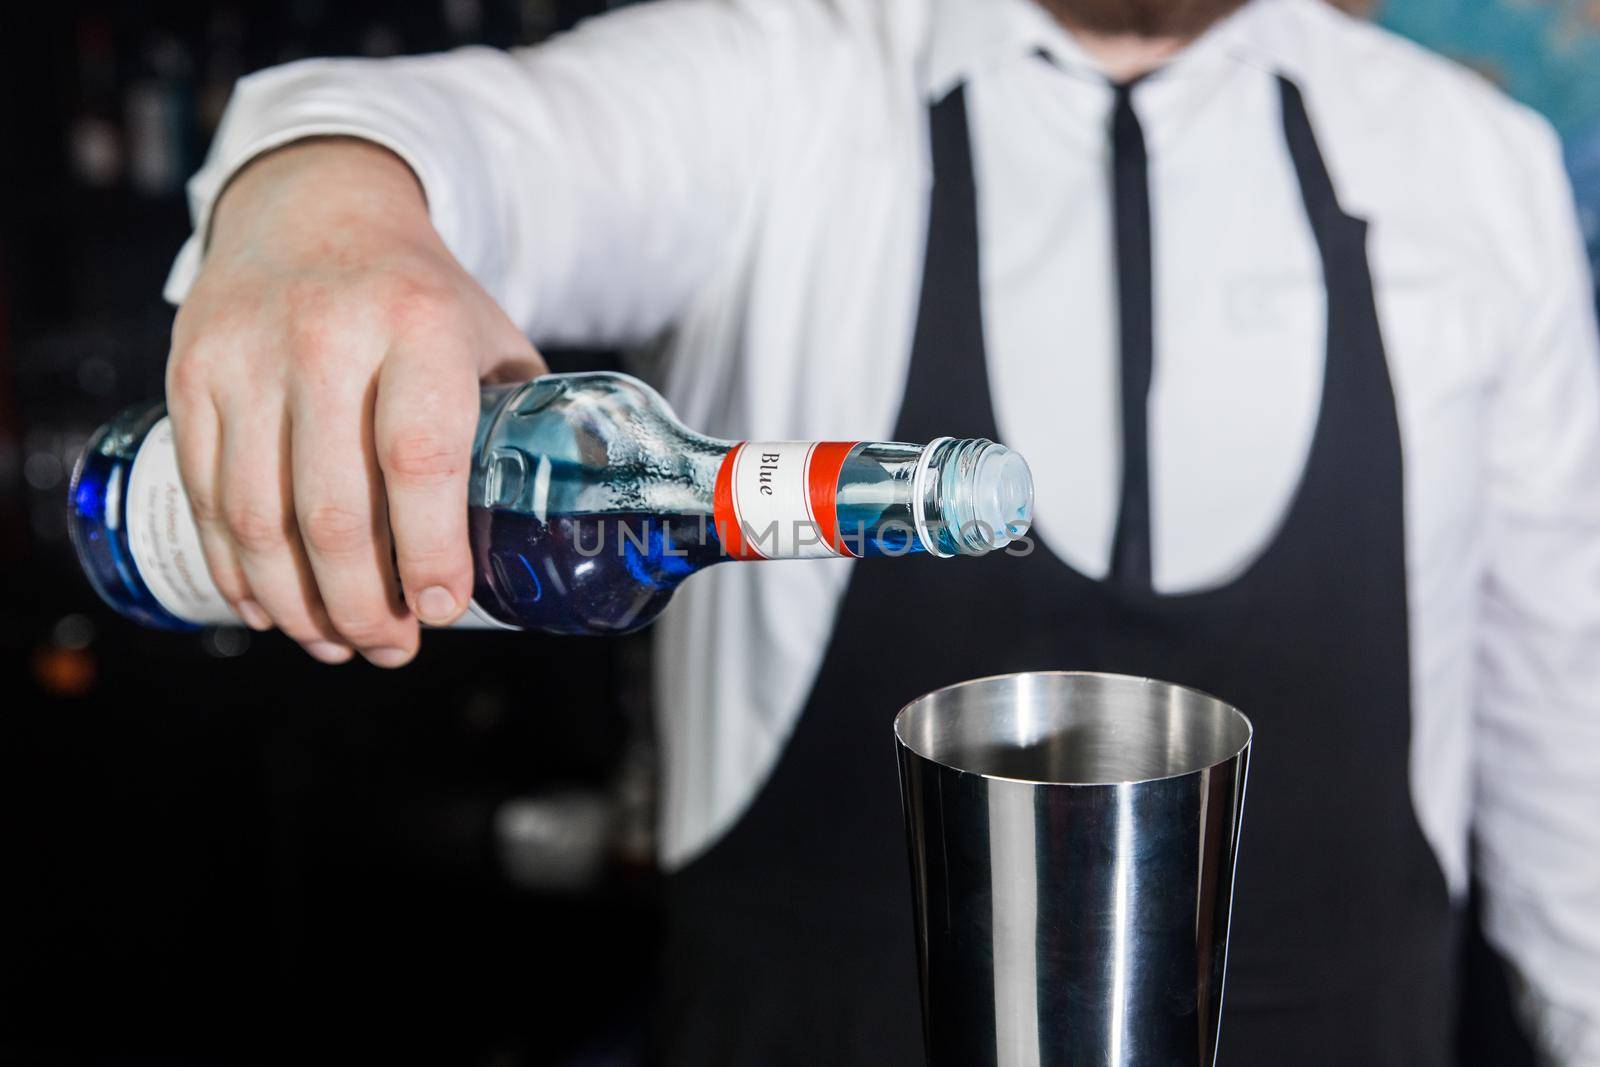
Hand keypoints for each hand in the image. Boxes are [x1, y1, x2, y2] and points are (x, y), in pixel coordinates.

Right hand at [166, 137, 545, 666]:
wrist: (314, 206)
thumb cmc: (419, 293)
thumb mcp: (487, 336)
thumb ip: (518, 423)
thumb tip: (551, 531)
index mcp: (418, 325)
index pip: (419, 459)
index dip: (430, 551)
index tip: (443, 610)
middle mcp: (324, 336)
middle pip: (333, 511)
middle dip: (365, 605)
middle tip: (393, 648)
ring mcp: (245, 356)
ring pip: (258, 518)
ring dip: (296, 604)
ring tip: (335, 643)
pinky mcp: (189, 374)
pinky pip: (206, 495)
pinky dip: (236, 568)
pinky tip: (269, 607)